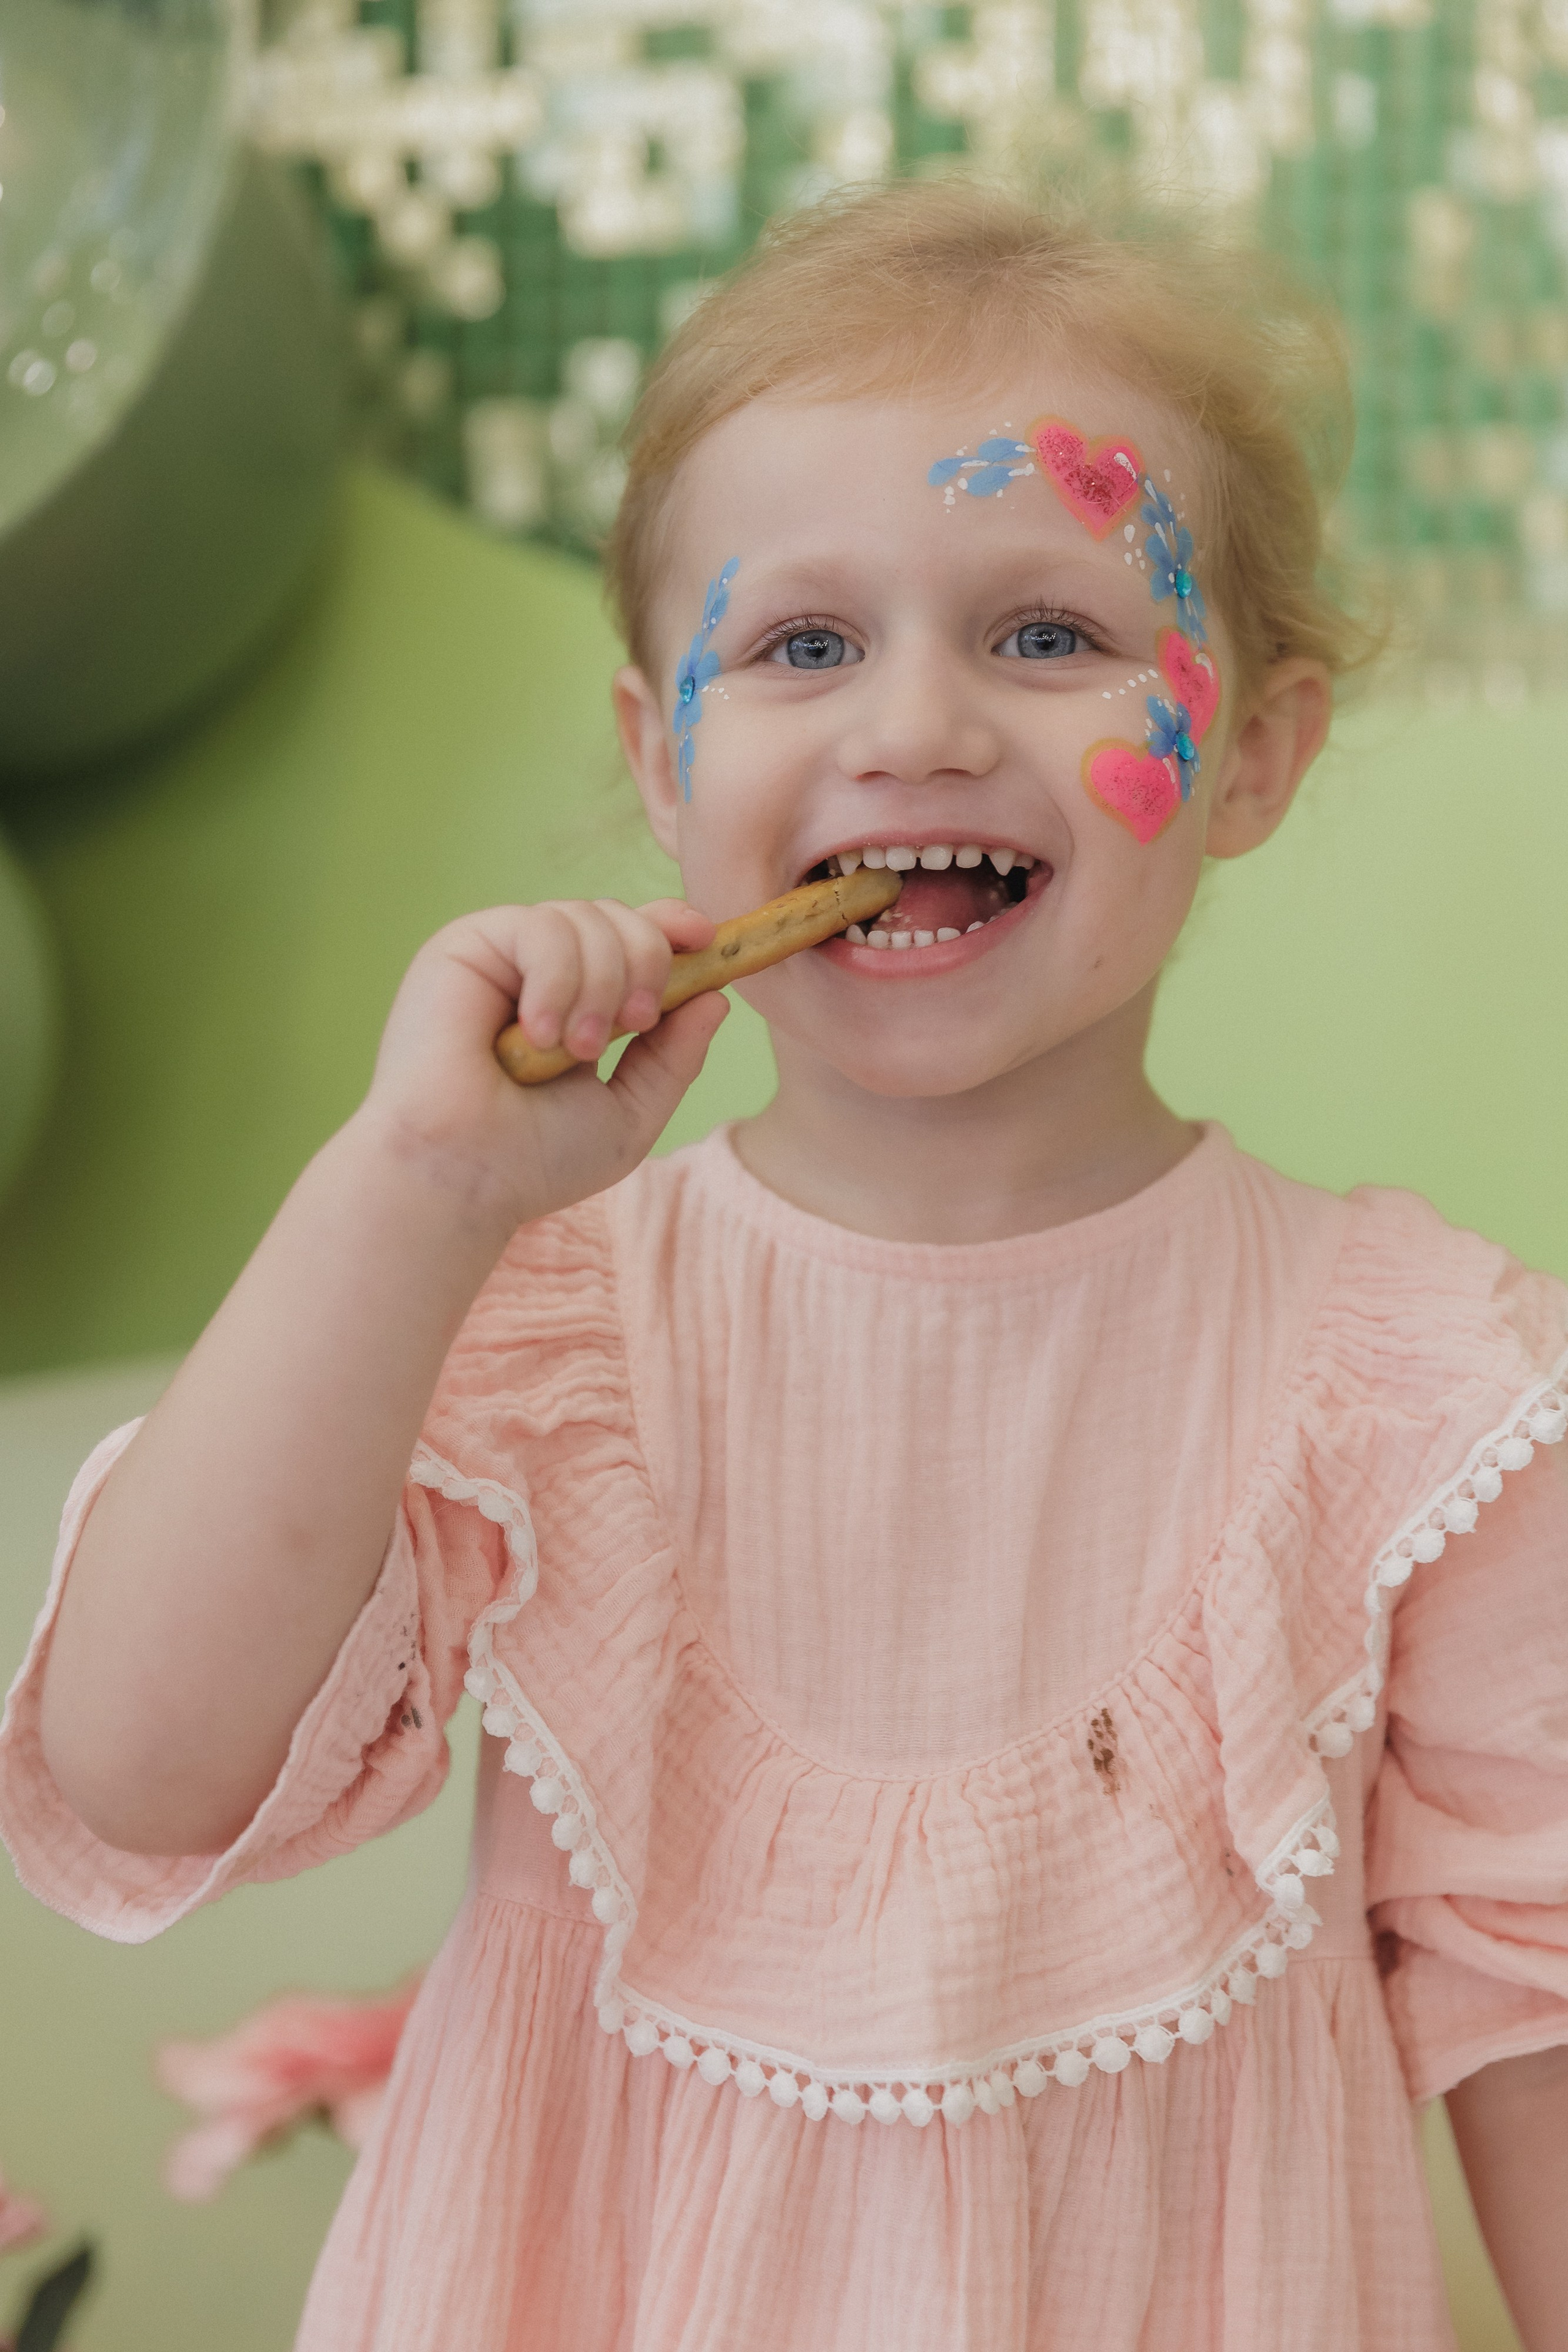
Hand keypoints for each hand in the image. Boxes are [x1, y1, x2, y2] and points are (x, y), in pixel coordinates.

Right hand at [361, 897, 728, 1234]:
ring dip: (602, 985)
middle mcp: (540, 972)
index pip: (631, 936)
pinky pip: (541, 927)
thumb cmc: (533, 1160)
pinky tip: (540, 1035)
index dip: (672, 927)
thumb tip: (717, 998)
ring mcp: (503, 956)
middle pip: (619, 916)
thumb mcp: (629, 1112)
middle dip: (647, 962)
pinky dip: (558, 981)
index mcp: (577, 1002)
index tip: (705, 940)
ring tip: (577, 1051)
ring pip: (586, 918)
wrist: (464, 1178)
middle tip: (634, 1026)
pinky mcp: (466, 945)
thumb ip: (674, 1058)